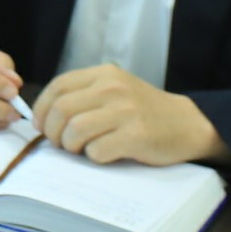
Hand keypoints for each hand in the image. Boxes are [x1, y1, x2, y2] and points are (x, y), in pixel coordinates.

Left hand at [32, 64, 227, 166]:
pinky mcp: (136, 136)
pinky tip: (104, 154)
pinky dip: (94, 157)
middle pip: (61, 110)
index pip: (57, 87)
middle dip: (52, 132)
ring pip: (75, 130)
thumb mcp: (115, 90)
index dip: (41, 108)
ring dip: (71, 146)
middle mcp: (113, 88)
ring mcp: (125, 111)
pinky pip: (97, 150)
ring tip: (81, 149)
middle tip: (60, 144)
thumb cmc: (145, 111)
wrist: (190, 123)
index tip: (40, 125)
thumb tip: (43, 117)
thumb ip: (84, 95)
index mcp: (104, 75)